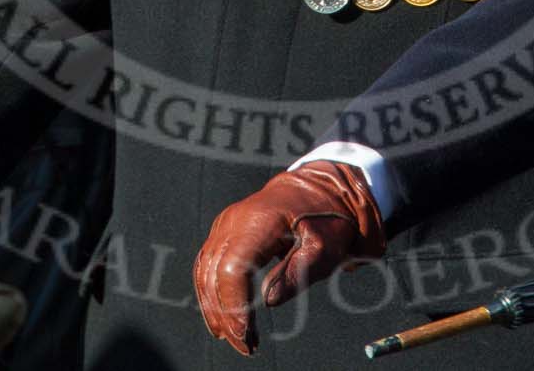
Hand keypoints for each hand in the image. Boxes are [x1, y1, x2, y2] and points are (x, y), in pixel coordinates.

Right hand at [194, 162, 385, 355]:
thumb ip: (297, 272)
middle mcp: (235, 220)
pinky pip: (207, 263)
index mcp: (259, 221)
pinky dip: (210, 292)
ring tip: (236, 339)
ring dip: (216, 308)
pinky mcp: (225, 230)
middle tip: (247, 346)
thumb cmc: (327, 219)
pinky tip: (220, 317)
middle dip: (227, 315)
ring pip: (206, 271)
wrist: (322, 188)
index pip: (234, 269)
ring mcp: (226, 223)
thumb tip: (268, 301)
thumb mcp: (325, 247)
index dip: (236, 306)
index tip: (248, 335)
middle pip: (216, 274)